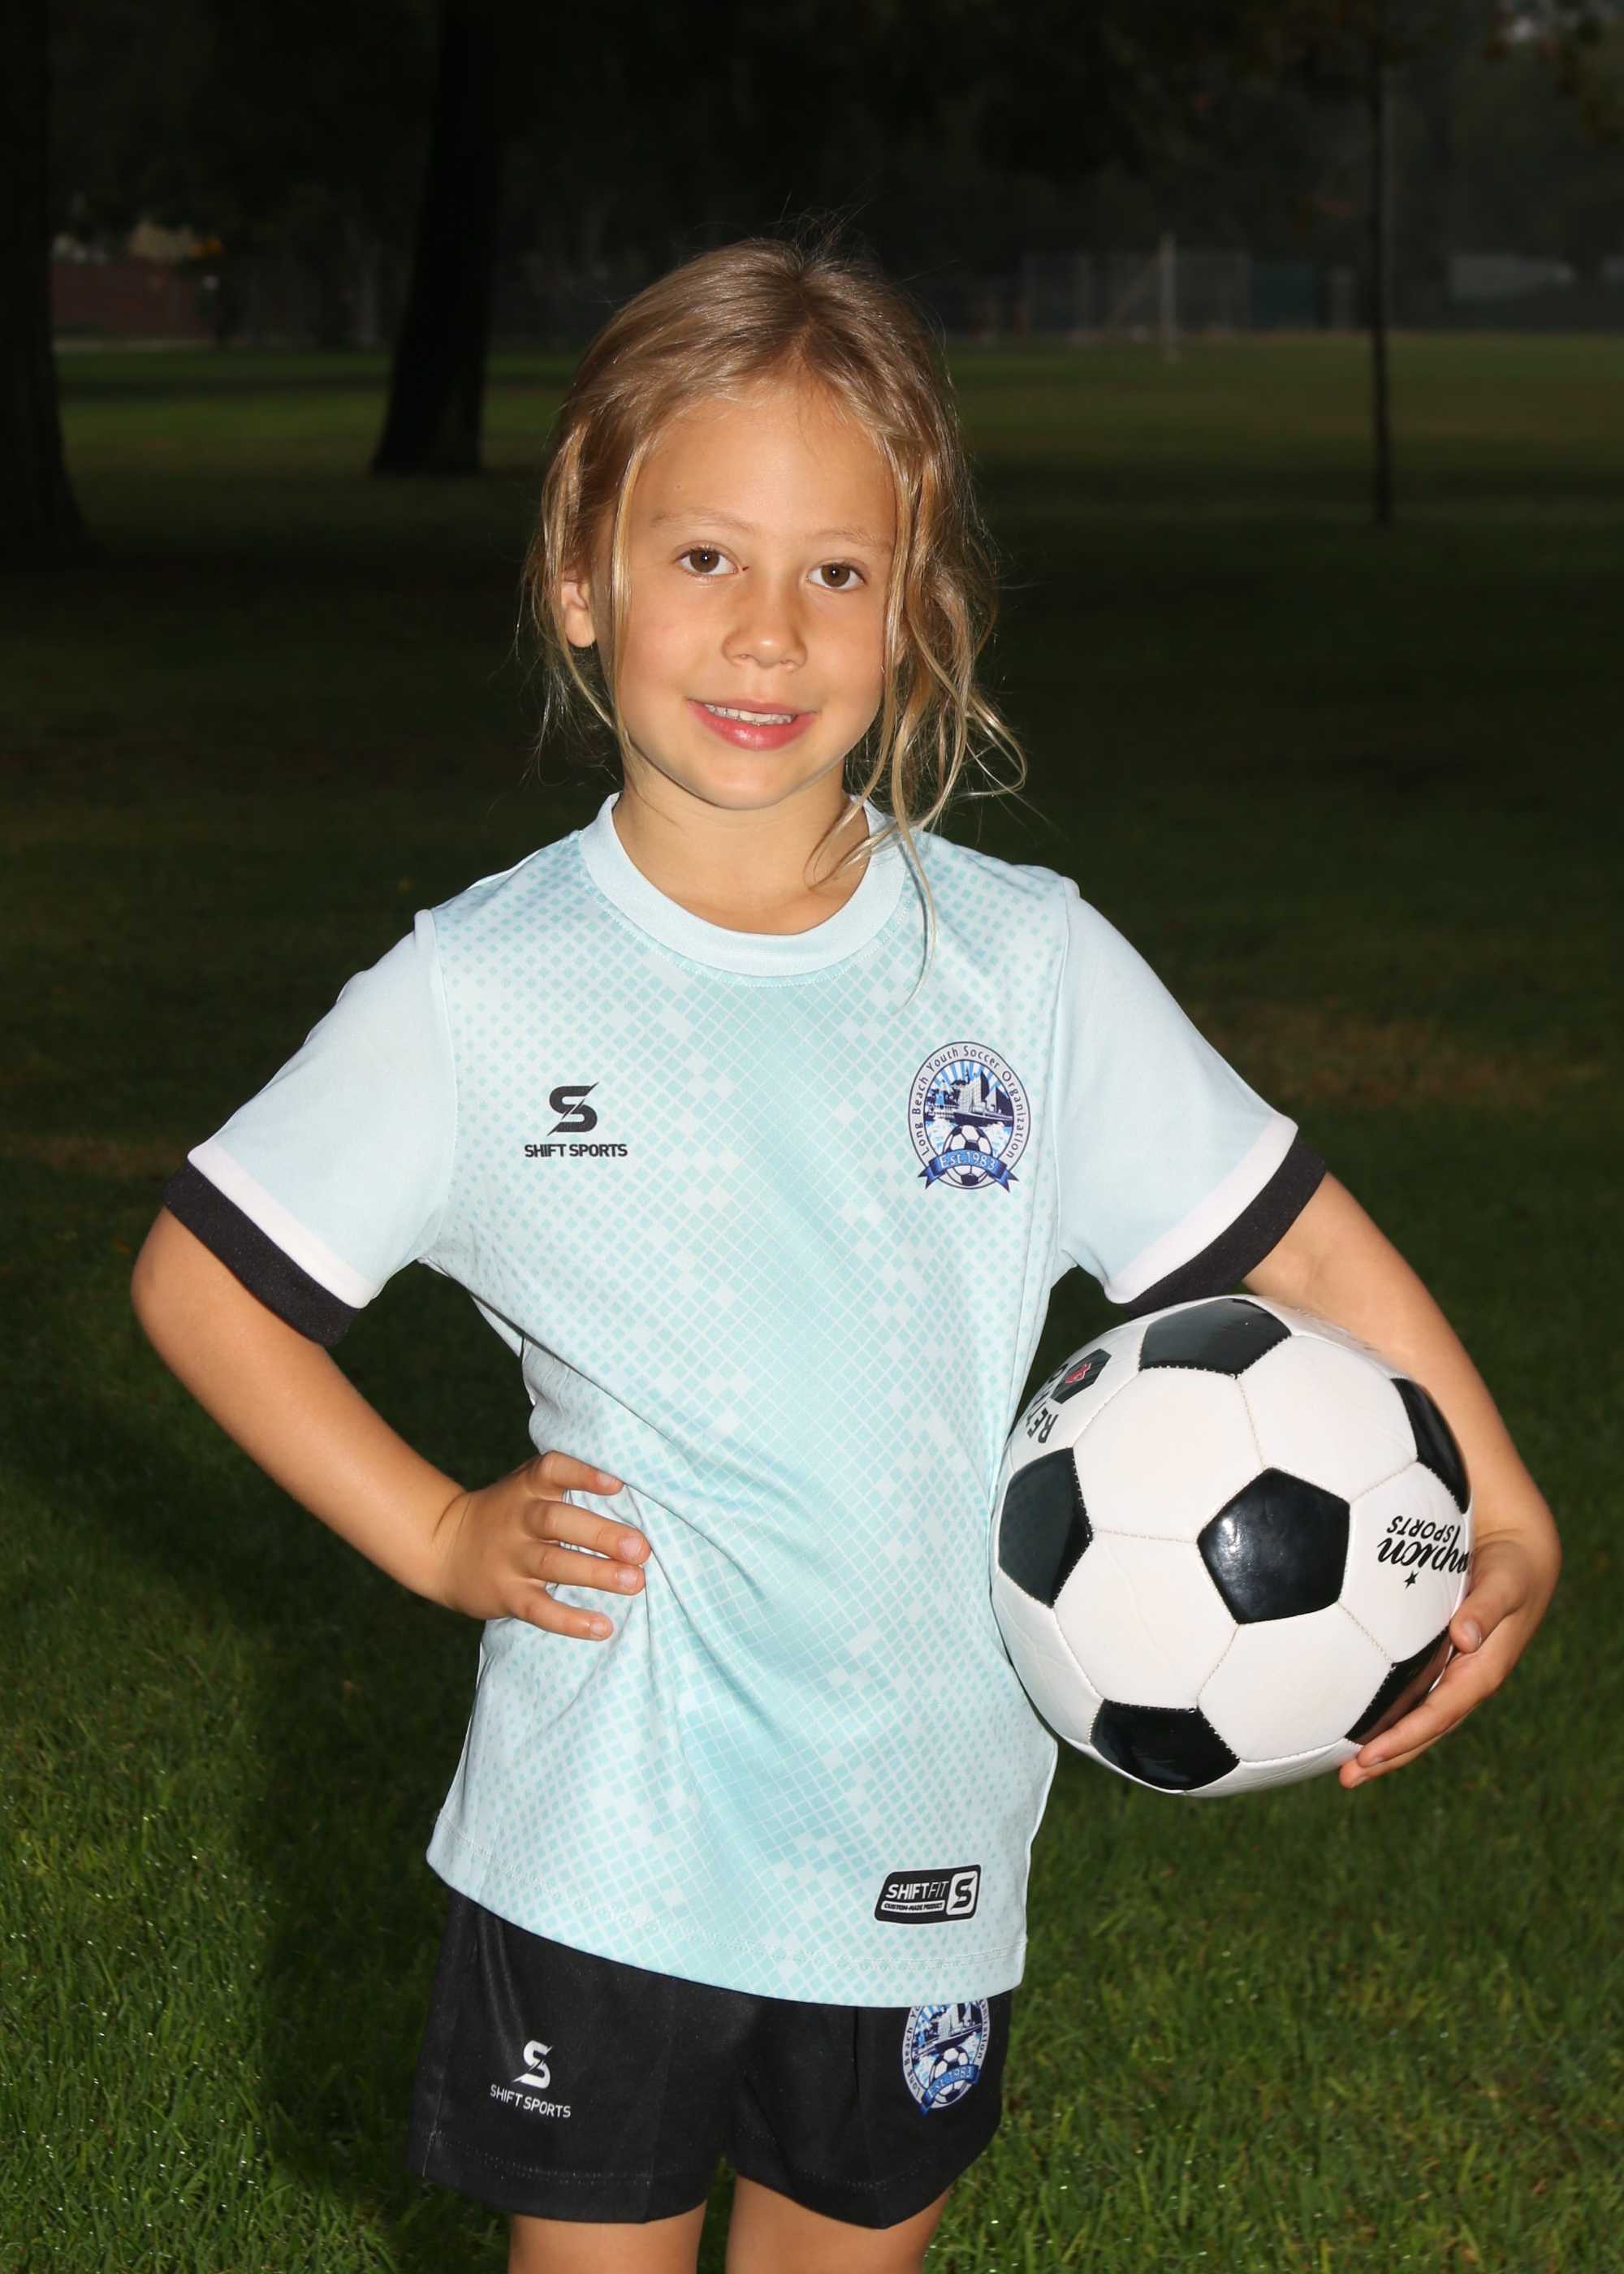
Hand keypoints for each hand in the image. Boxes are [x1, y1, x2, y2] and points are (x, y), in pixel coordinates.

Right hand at [432, 1451, 648, 1639]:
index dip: (583, 1474)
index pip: (553, 1470)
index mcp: (528, 1487)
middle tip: (641, 1548)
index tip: (617, 1483)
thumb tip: (635, 1489)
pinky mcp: (505, 1594)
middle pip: (558, 1521)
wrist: (442, 1546)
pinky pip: (538, 1609)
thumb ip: (567, 1484)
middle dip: (601, 1535)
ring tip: (635, 1582)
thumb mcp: (526, 1488)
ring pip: (553, 1565)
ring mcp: (510, 1558)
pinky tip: (602, 1627)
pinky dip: (570, 1620)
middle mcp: (518, 1519)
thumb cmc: (507, 1514)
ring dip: (596, 1574)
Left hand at [1339, 1493, 1559, 1787]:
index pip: (1437, 1714)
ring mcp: (1453, 1673)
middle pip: (1424, 1729)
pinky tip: (1356, 1722)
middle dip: (1389, 1757)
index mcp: (1482, 1671)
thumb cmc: (1513, 1568)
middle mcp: (1465, 1680)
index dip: (1404, 1738)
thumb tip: (1465, 1636)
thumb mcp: (1506, 1584)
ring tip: (1346, 1769)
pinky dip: (1388, 1714)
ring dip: (1384, 1744)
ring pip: (1416, 1718)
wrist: (1521, 1555)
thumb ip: (1487, 1608)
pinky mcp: (1441, 1659)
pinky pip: (1412, 1695)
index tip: (1370, 1756)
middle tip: (1348, 1779)